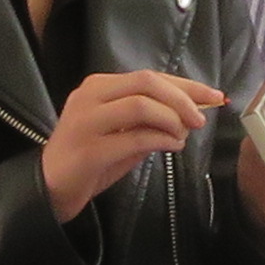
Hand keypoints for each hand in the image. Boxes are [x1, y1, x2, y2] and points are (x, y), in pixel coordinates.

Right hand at [38, 69, 223, 220]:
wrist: (50, 188)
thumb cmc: (90, 160)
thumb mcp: (123, 134)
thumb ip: (150, 120)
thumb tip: (191, 114)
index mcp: (98, 87)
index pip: (149, 76)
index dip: (186, 85)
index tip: (214, 96)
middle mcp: (90, 97)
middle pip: (146, 83)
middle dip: (182, 99)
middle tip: (201, 119)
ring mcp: (86, 122)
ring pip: (141, 105)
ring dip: (172, 119)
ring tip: (183, 136)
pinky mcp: (89, 150)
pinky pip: (135, 137)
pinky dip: (161, 140)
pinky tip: (172, 146)